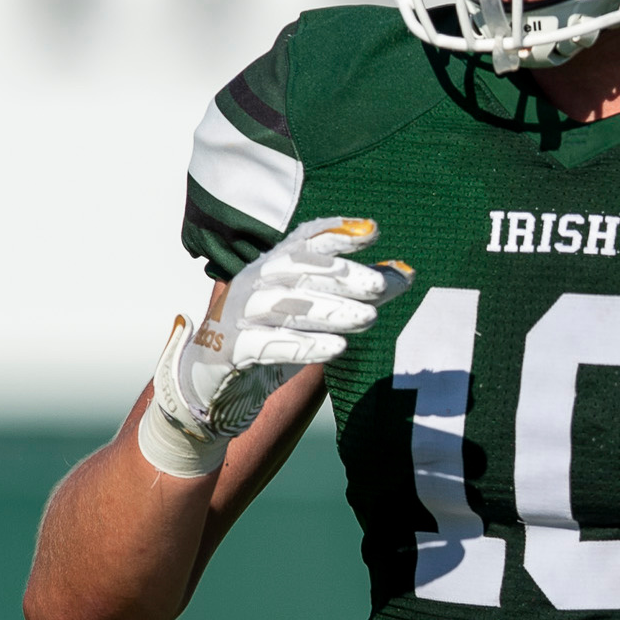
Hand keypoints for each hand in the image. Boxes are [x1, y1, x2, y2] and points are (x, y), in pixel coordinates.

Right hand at [146, 218, 413, 469]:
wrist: (214, 387)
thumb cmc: (270, 341)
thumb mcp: (314, 315)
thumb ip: (356, 293)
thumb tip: (405, 273)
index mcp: (272, 266)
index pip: (304, 240)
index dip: (337, 232)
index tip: (374, 232)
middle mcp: (253, 282)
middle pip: (298, 269)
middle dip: (341, 275)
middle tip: (380, 285)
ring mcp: (238, 314)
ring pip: (284, 304)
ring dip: (328, 310)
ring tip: (369, 318)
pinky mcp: (230, 349)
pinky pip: (267, 344)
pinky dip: (303, 346)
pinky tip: (336, 348)